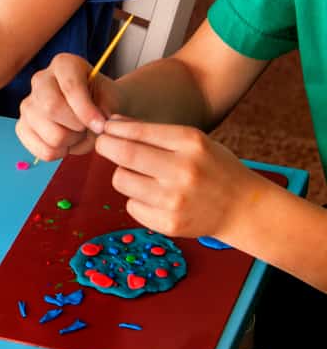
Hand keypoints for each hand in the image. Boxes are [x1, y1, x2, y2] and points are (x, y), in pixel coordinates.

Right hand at [16, 53, 123, 160]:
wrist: (93, 109)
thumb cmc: (102, 100)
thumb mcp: (111, 98)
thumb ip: (105, 110)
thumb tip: (95, 128)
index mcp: (64, 64)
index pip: (70, 87)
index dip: (86, 111)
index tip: (101, 125)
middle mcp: (40, 80)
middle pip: (52, 108)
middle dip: (76, 126)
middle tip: (87, 128)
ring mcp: (27, 105)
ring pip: (50, 135)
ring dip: (71, 142)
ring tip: (77, 135)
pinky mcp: (22, 127)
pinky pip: (42, 150)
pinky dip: (59, 153)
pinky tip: (65, 144)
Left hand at [95, 118, 268, 239]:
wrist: (243, 207)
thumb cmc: (213, 168)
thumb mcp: (194, 142)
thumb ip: (155, 134)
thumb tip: (113, 124)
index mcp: (192, 143)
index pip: (139, 132)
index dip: (114, 130)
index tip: (105, 129)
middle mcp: (183, 170)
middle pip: (124, 154)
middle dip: (106, 146)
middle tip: (104, 145)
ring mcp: (175, 200)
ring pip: (121, 180)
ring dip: (123, 175)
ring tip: (140, 175)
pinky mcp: (169, 223)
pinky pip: (131, 206)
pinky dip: (136, 200)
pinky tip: (155, 199)